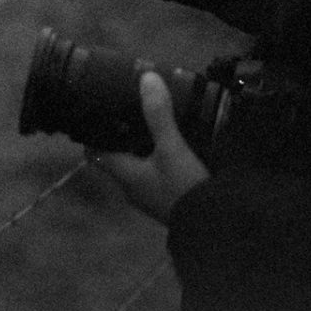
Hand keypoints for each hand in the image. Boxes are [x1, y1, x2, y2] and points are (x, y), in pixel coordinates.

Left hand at [86, 71, 210, 222]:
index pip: (94, 151)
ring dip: (144, 148)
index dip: (93, 132)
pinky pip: (159, 176)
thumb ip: (159, 115)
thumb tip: (146, 78)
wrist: (217, 231)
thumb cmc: (185, 190)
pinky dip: (162, 161)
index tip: (98, 110)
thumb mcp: (172, 149)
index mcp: (124, 174)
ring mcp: (152, 197)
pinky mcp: (171, 202)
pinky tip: (178, 148)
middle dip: (122, 135)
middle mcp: (133, 188)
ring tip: (154, 122)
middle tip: (131, 108)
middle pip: (118, 157)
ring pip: (139, 167)